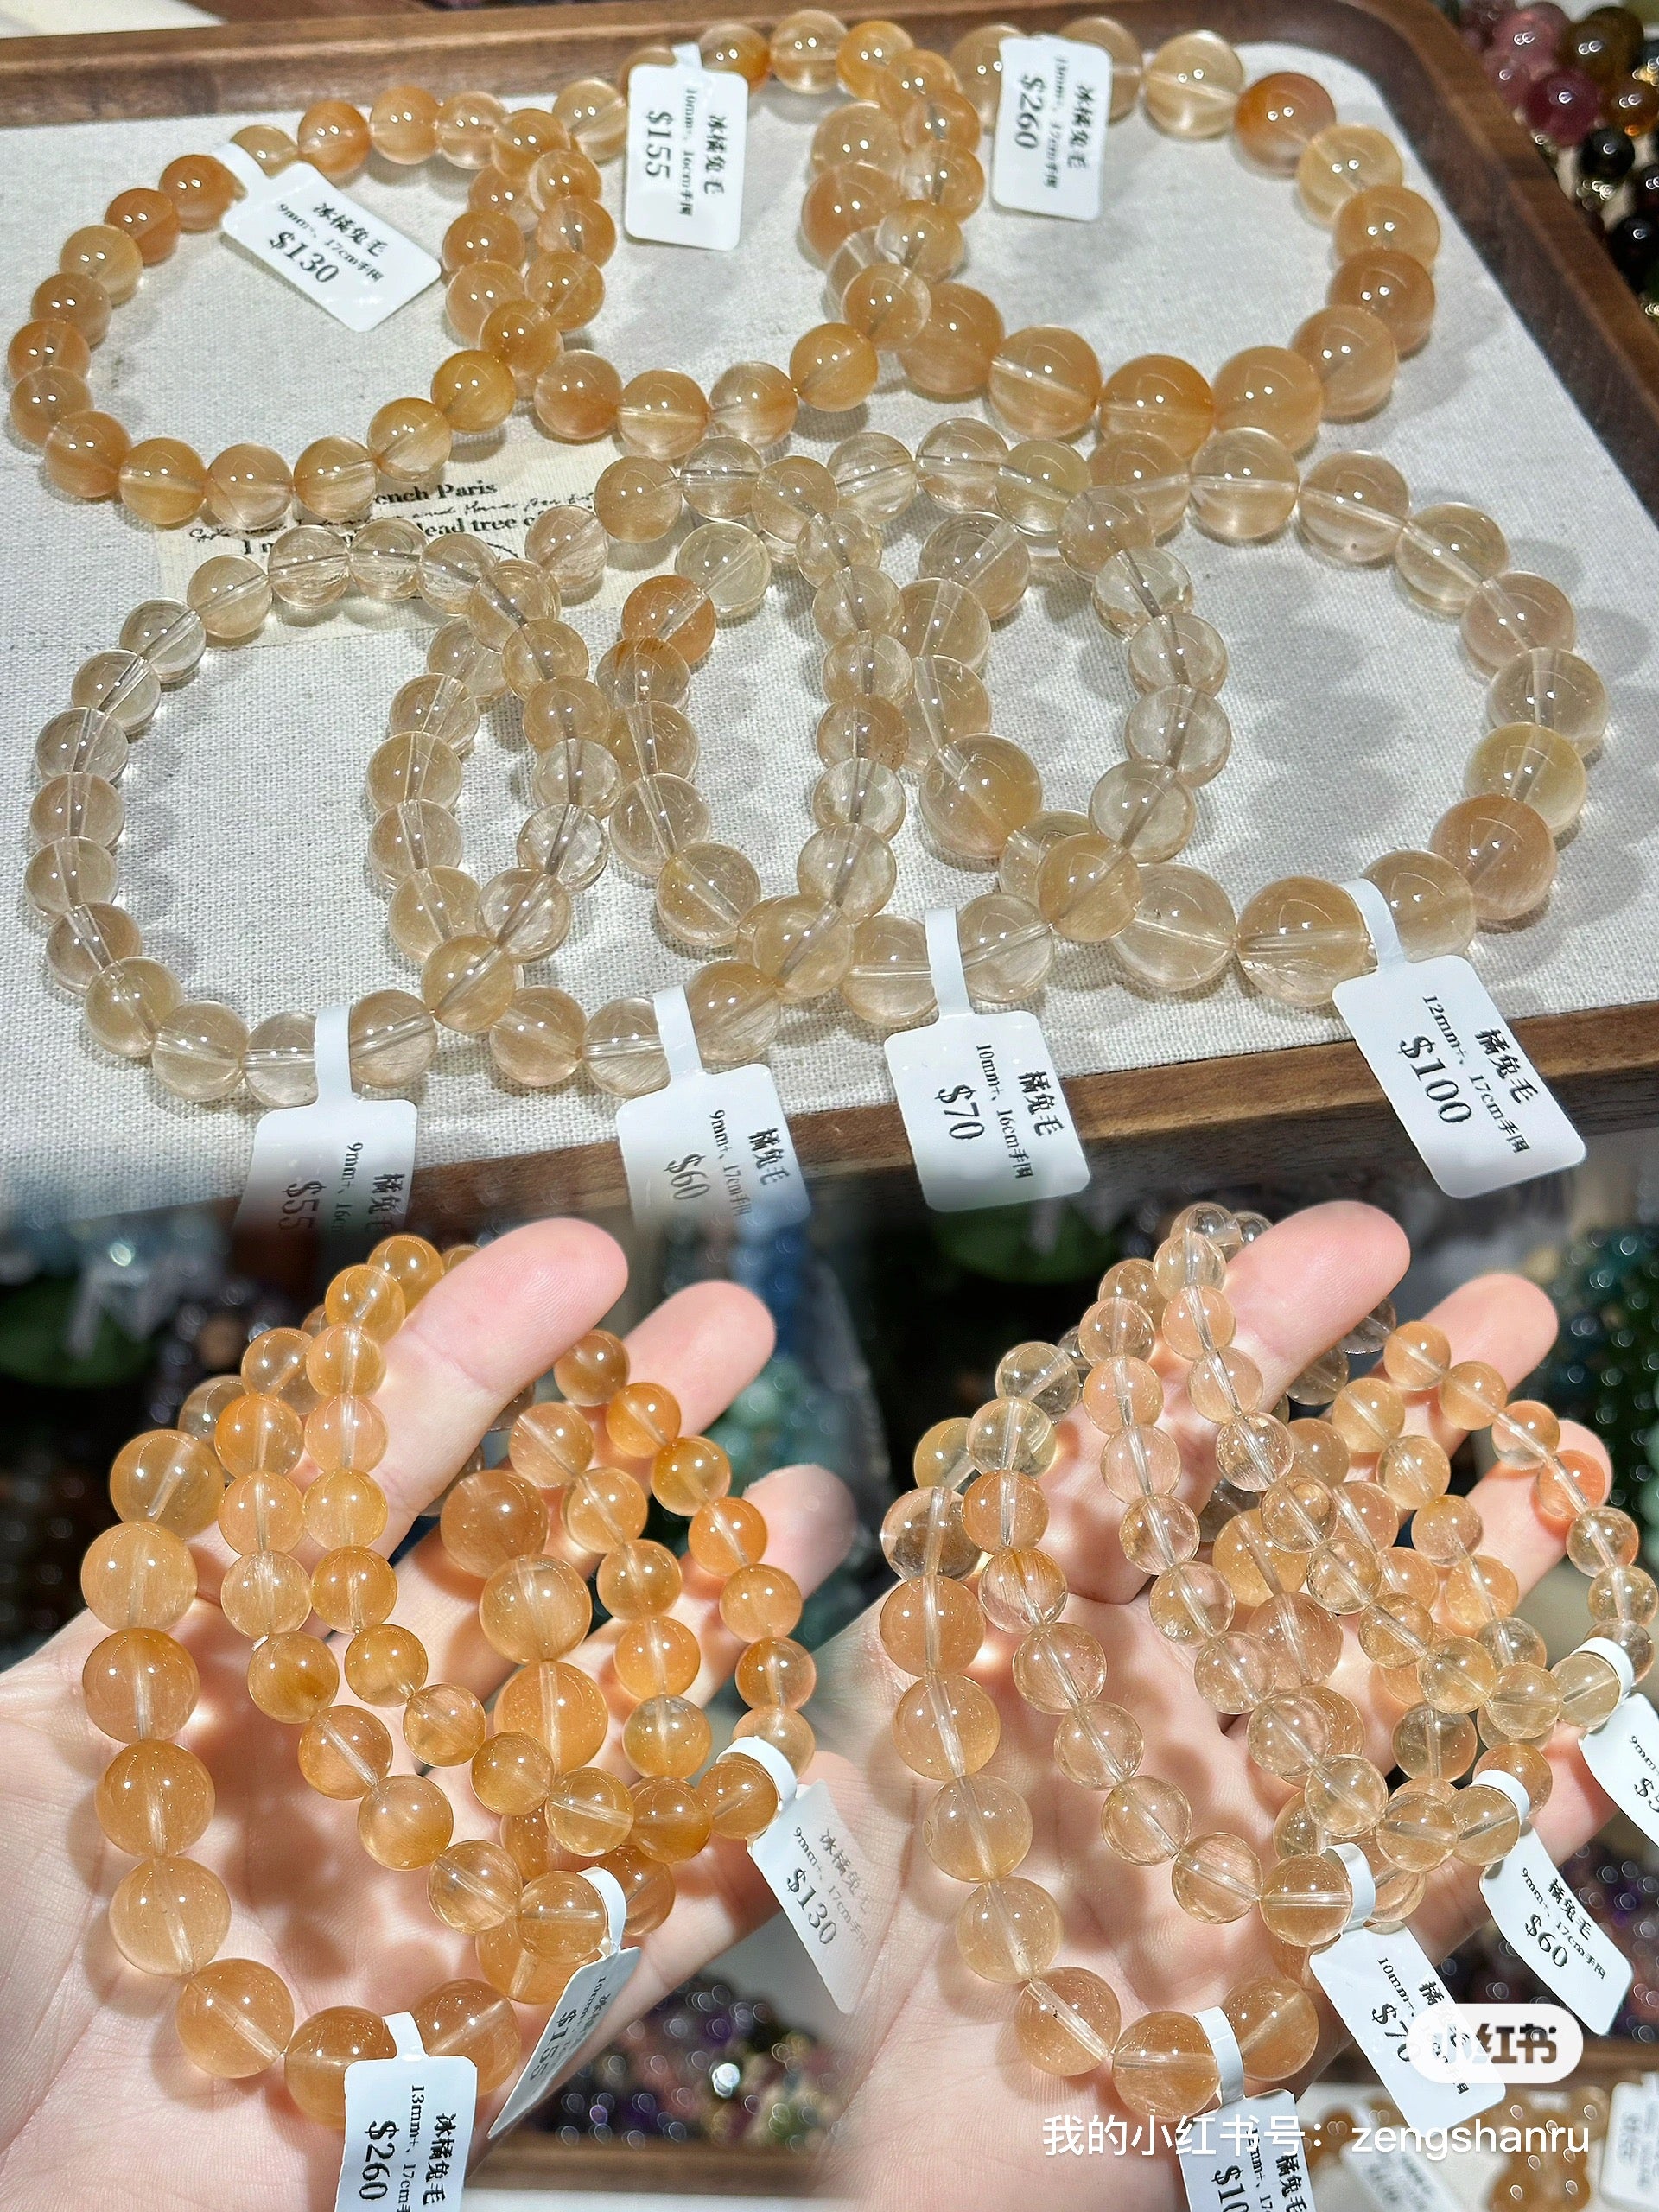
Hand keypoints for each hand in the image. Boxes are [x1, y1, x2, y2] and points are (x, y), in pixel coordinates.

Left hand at [0, 1220, 855, 2211]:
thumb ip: (142, 1590)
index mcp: (227, 1664)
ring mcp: (424, 1883)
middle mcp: (341, 1754)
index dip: (477, 1357)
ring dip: (706, 1620)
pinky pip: (636, 1936)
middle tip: (737, 1331)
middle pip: (515, 1574)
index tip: (584, 1261)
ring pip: (597, 1728)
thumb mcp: (25, 1747)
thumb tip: (254, 1413)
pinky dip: (728, 1853)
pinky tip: (813, 1747)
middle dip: (628, 1450)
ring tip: (816, 1503)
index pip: (368, 1472)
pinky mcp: (484, 2034)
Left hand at [815, 1200, 1614, 2211]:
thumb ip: (983, 1558)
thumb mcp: (904, 1693)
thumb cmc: (879, 1925)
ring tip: (1575, 1461)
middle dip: (1404, 1422)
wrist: (930, 2155)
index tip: (1358, 1241)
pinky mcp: (1310, 1937)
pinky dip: (1507, 1792)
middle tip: (1511, 1314)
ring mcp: (1250, 1806)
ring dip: (1483, 1571)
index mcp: (1054, 1625)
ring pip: (1388, 1663)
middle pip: (1298, 1530)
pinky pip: (1428, 1852)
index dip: (1258, 1338)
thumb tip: (1075, 1400)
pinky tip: (1574, 1720)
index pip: (1166, 1441)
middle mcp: (1167, 1695)